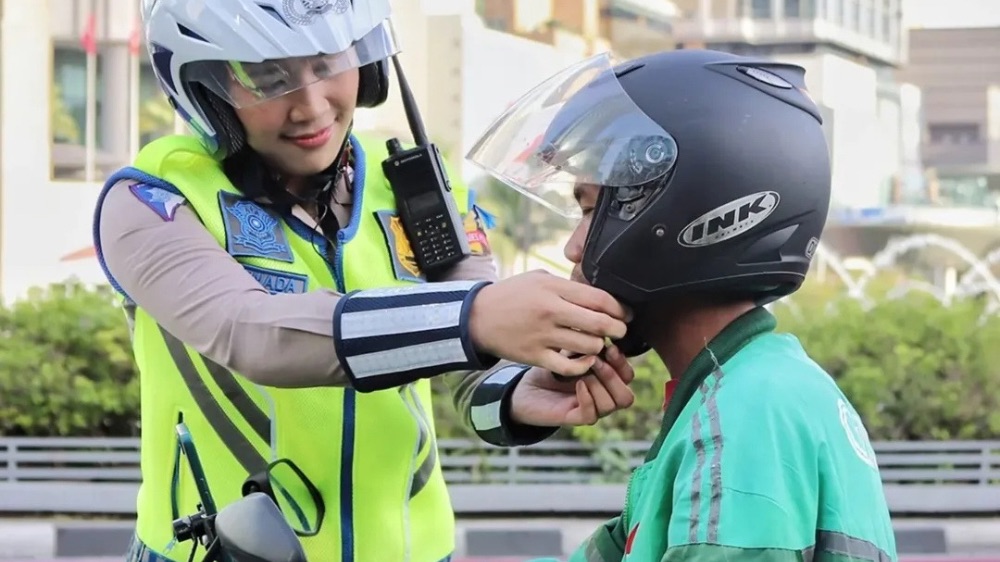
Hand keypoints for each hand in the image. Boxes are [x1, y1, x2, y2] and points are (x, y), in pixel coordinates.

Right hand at [469, 270, 629, 375]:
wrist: (477, 317)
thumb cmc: (512, 295)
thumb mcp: (539, 279)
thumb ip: (569, 285)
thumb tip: (601, 295)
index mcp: (554, 289)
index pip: (600, 299)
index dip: (619, 308)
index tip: (625, 313)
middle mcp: (550, 311)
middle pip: (600, 323)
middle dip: (618, 330)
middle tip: (620, 331)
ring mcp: (543, 335)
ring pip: (589, 346)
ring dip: (600, 348)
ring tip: (598, 344)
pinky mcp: (535, 356)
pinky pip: (570, 367)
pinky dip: (583, 366)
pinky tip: (584, 361)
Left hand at [508, 345, 635, 426]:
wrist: (524, 387)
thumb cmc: (549, 365)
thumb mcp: (570, 349)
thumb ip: (587, 341)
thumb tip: (601, 321)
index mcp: (605, 380)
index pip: (627, 376)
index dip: (622, 362)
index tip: (610, 346)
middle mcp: (601, 396)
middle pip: (626, 395)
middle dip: (614, 375)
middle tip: (597, 359)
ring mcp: (589, 408)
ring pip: (612, 405)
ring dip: (601, 385)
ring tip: (585, 372)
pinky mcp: (574, 417)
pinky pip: (591, 415)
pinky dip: (588, 398)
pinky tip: (578, 383)